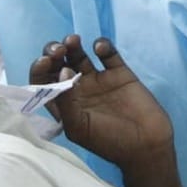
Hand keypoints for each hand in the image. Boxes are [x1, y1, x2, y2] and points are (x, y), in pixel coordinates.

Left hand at [29, 35, 173, 169]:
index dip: (40, 70)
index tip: (45, 62)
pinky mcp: (119, 73)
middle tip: (59, 50)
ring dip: (72, 45)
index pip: (44, 82)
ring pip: (79, 55)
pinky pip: (108, 53)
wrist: (147, 145)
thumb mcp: (79, 127)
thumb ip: (66, 101)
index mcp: (64, 105)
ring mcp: (98, 80)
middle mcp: (77, 90)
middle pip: (58, 64)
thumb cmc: (109, 142)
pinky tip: (100, 48)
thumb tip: (62, 70)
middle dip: (53, 53)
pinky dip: (103, 46)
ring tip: (73, 41)